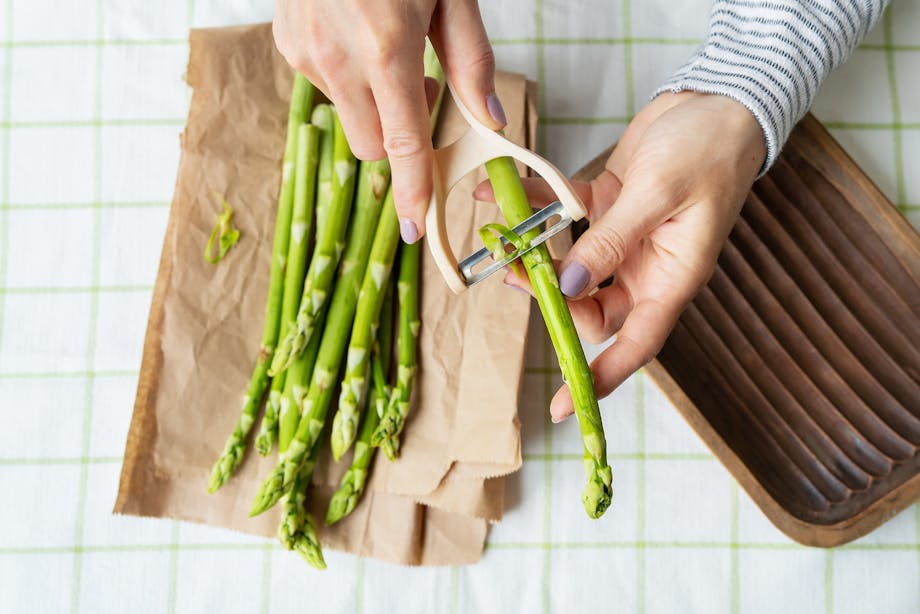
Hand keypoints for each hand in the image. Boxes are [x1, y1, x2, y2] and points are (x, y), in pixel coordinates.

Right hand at [273, 0, 506, 242]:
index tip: (415, 227)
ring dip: (372, 105)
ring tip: (386, 48)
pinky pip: (323, 84)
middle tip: (423, 95)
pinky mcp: (285, 41)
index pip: (402, 143)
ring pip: (346, 115)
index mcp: (386, 47)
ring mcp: (304, 50)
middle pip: (371, 145)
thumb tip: (489, 119)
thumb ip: (470, 59)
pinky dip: (346, 77)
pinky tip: (355, 34)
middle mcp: (336, 57)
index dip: (412, 190)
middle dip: (399, 142)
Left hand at [480, 92, 765, 420]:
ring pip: (570, 265)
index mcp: (671, 277)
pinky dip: (536, 208)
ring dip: (535, 253)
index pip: (635, 345)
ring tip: (502, 235)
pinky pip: (564, 217)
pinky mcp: (605, 206)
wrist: (716, 100)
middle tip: (516, 272)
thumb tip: (570, 284)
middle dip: (550, 297)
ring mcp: (623, 238)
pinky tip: (502, 195)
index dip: (600, 378)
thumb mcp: (659, 194)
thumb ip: (612, 240)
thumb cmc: (709, 149)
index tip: (564, 407)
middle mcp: (645, 266)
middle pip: (589, 306)